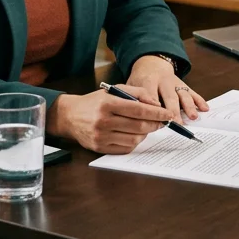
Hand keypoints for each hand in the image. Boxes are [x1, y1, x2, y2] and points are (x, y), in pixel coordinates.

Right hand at [46, 86, 172, 153]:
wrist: (69, 116)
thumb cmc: (95, 102)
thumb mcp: (113, 90)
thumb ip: (136, 92)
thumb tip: (156, 104)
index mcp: (107, 104)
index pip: (138, 110)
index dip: (157, 113)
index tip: (168, 114)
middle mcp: (103, 121)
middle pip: (138, 126)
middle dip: (155, 125)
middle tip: (162, 122)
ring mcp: (101, 137)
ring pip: (134, 139)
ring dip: (145, 134)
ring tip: (146, 127)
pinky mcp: (100, 148)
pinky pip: (125, 148)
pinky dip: (134, 142)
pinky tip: (134, 135)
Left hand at [127, 55, 208, 124]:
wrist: (151, 64)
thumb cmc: (140, 80)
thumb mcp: (132, 85)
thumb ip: (133, 98)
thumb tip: (133, 116)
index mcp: (148, 81)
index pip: (151, 94)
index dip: (153, 106)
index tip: (156, 118)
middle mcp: (163, 81)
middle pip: (169, 96)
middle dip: (173, 110)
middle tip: (176, 123)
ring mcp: (175, 83)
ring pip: (183, 94)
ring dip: (189, 106)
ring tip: (192, 117)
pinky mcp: (183, 85)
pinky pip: (193, 92)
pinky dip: (199, 100)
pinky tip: (205, 108)